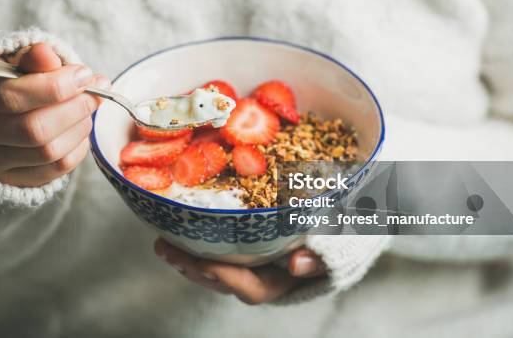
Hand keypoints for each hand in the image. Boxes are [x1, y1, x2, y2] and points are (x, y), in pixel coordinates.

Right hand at [0, 43, 108, 186]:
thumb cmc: (4, 82)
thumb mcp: (13, 62)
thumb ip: (32, 58)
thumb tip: (49, 54)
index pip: (11, 96)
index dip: (56, 86)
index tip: (85, 74)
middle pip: (33, 129)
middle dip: (75, 108)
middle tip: (94, 94)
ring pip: (48, 151)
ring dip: (79, 127)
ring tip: (87, 109)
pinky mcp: (11, 179)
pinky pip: (56, 169)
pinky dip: (78, 147)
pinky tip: (78, 130)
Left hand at [154, 238, 327, 304]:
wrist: (347, 224)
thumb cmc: (344, 232)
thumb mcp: (342, 240)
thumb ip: (324, 257)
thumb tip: (296, 265)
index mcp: (286, 281)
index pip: (252, 288)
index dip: (228, 277)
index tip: (206, 261)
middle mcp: (265, 277)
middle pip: (224, 281)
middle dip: (193, 268)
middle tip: (166, 249)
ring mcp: (254, 264)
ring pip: (215, 270)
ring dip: (188, 258)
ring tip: (164, 243)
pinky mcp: (247, 248)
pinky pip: (217, 253)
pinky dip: (197, 244)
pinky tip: (179, 230)